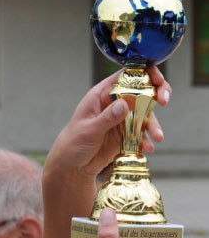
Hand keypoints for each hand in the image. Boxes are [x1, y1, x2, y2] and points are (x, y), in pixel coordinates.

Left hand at [45, 65, 170, 182]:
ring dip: (153, 123)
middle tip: (165, 100)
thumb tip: (124, 104)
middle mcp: (115, 103)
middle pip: (141, 91)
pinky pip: (142, 133)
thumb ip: (107, 118)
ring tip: (157, 137)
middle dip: (157, 93)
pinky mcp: (127, 134)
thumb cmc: (73, 142)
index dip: (144, 73)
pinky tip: (148, 148)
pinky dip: (147, 139)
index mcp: (102, 94)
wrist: (72, 164)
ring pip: (145, 114)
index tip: (157, 80)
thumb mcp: (88, 130)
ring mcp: (122, 118)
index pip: (126, 76)